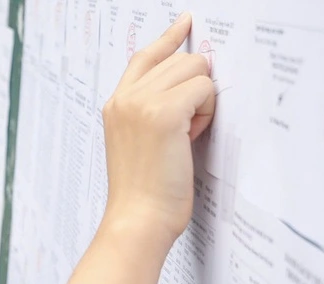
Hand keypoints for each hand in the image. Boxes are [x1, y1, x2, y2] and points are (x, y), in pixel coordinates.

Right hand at [101, 13, 214, 244]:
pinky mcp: (164, 113)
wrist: (138, 219)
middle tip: (187, 128)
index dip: (170, 38)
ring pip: (195, 70)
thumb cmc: (144, 191)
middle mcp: (125, 98)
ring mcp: (142, 103)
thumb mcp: (138, 142)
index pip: (146, 56)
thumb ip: (152, 110)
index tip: (186, 23)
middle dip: (195, 89)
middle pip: (180, 60)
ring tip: (187, 135)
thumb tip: (190, 84)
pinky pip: (204, 89)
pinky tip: (192, 136)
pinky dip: (207, 112)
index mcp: (116, 104)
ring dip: (202, 101)